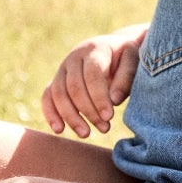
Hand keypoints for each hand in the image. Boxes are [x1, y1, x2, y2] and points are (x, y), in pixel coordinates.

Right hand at [41, 24, 146, 138]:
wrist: (114, 48)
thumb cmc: (126, 57)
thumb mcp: (134, 60)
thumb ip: (126, 78)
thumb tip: (113, 101)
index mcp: (95, 48)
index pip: (93, 74)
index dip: (99, 97)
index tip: (109, 116)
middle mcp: (74, 57)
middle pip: (74, 87)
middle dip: (88, 110)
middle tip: (104, 128)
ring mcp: (63, 68)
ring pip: (58, 94)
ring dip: (70, 116)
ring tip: (86, 134)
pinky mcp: (56, 80)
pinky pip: (47, 96)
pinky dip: (50, 113)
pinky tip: (59, 129)